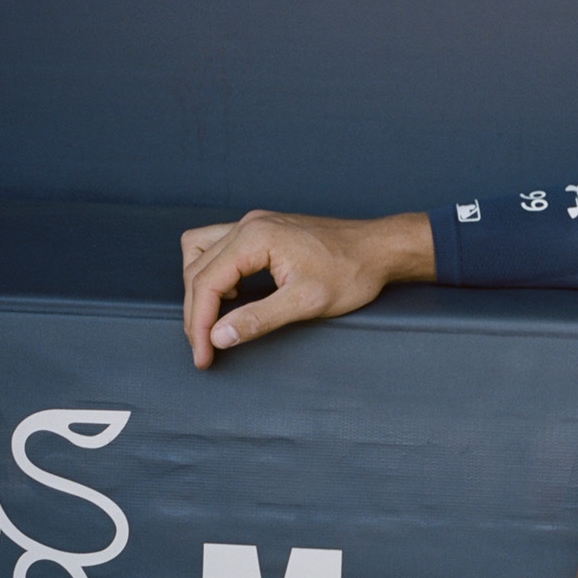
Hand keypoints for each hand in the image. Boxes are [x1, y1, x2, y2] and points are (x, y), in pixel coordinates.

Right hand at [180, 210, 434, 368]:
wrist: (380, 249)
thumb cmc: (352, 272)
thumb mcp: (306, 302)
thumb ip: (259, 319)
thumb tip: (219, 337)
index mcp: (255, 237)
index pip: (206, 283)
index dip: (199, 324)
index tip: (202, 354)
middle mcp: (249, 224)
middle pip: (198, 270)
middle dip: (197, 313)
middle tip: (204, 349)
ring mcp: (255, 223)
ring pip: (199, 252)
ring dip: (199, 288)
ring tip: (211, 321)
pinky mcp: (263, 229)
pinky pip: (218, 246)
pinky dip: (214, 272)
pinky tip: (230, 295)